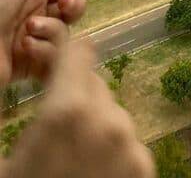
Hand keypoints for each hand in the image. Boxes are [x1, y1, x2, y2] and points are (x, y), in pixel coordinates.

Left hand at [0, 0, 105, 83]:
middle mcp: (34, 14)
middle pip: (70, 10)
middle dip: (74, 6)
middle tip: (65, 6)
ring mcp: (33, 40)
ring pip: (63, 33)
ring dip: (51, 29)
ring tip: (30, 30)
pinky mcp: (29, 66)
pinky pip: (51, 58)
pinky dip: (43, 52)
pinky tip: (28, 48)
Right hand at [5, 38, 152, 177]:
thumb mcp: (6, 161)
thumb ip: (31, 120)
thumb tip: (46, 104)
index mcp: (66, 112)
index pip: (77, 55)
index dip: (63, 57)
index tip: (53, 63)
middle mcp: (107, 120)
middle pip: (94, 88)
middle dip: (74, 99)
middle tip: (52, 134)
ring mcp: (132, 147)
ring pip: (111, 119)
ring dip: (93, 130)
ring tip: (68, 166)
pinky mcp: (146, 171)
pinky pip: (126, 147)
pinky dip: (111, 156)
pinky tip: (87, 177)